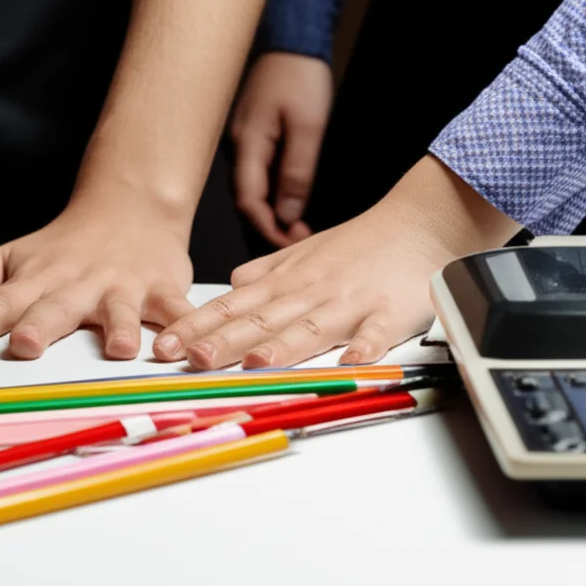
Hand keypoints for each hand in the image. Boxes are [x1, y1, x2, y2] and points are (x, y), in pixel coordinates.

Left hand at [0, 199, 195, 359]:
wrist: (131, 206)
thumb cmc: (66, 246)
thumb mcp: (15, 258)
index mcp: (38, 279)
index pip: (1, 301)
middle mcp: (77, 284)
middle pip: (55, 308)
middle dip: (40, 326)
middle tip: (24, 345)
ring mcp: (121, 287)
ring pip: (119, 310)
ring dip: (120, 327)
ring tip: (119, 349)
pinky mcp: (161, 289)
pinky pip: (174, 310)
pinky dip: (183, 325)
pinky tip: (183, 345)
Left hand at [152, 205, 445, 369]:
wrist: (421, 222)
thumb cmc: (361, 245)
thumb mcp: (302, 254)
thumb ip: (264, 274)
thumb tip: (229, 290)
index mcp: (286, 283)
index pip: (230, 308)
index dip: (196, 327)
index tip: (164, 346)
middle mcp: (309, 292)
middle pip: (260, 321)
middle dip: (224, 341)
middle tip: (191, 360)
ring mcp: (349, 302)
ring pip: (311, 327)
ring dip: (283, 346)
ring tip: (256, 364)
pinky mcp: (390, 311)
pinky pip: (377, 332)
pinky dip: (365, 347)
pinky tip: (352, 361)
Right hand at [230, 53, 333, 247]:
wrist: (291, 40)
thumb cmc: (299, 77)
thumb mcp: (307, 127)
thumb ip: (296, 173)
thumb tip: (286, 214)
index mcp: (247, 146)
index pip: (249, 203)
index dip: (268, 228)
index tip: (291, 243)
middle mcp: (238, 148)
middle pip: (246, 200)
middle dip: (270, 225)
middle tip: (299, 238)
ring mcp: (242, 141)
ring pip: (251, 189)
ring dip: (271, 211)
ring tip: (297, 224)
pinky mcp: (252, 134)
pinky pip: (256, 173)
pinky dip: (271, 193)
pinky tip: (289, 198)